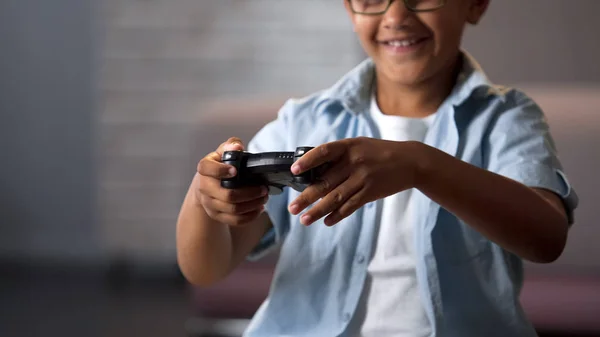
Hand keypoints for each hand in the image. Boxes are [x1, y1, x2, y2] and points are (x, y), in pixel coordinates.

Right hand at [195, 137, 268, 225]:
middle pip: (226, 195)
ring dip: (253, 204)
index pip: (207, 169)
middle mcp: (204, 188)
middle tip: (263, 189)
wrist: (206, 186)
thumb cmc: (218, 166)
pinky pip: (235, 220)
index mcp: (205, 169)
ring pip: (233, 209)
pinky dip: (250, 215)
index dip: (221, 170)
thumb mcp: (222, 153)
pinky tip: (259, 208)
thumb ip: (230, 146)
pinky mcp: (217, 215)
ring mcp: (210, 203)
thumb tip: (237, 146)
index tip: (236, 171)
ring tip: (264, 197)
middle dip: (249, 193)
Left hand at [288, 137, 424, 225]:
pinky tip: (327, 221)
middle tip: (291, 208)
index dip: (307, 161)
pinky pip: (350, 206)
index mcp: (348, 147)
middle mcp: (354, 162)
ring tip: (303, 220)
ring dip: (318, 210)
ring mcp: (363, 178)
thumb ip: (338, 155)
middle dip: (306, 197)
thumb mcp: (359, 145)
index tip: (294, 171)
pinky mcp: (371, 192)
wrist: (410, 161)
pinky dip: (337, 215)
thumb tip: (313, 171)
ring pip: (335, 197)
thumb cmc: (379, 153)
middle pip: (325, 182)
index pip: (323, 152)